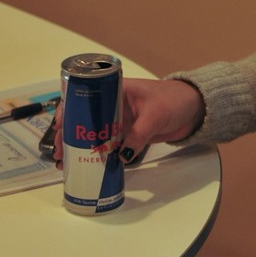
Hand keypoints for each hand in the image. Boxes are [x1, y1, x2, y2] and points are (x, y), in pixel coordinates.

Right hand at [54, 77, 204, 164]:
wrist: (195, 109)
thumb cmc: (175, 100)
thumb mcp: (155, 115)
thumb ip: (139, 135)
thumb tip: (121, 155)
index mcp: (116, 90)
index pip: (85, 96)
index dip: (69, 110)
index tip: (60, 126)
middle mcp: (113, 104)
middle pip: (85, 118)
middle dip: (70, 135)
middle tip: (61, 153)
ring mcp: (120, 121)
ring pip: (94, 134)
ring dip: (81, 148)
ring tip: (68, 164)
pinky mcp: (129, 134)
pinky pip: (109, 144)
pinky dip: (99, 154)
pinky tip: (89, 166)